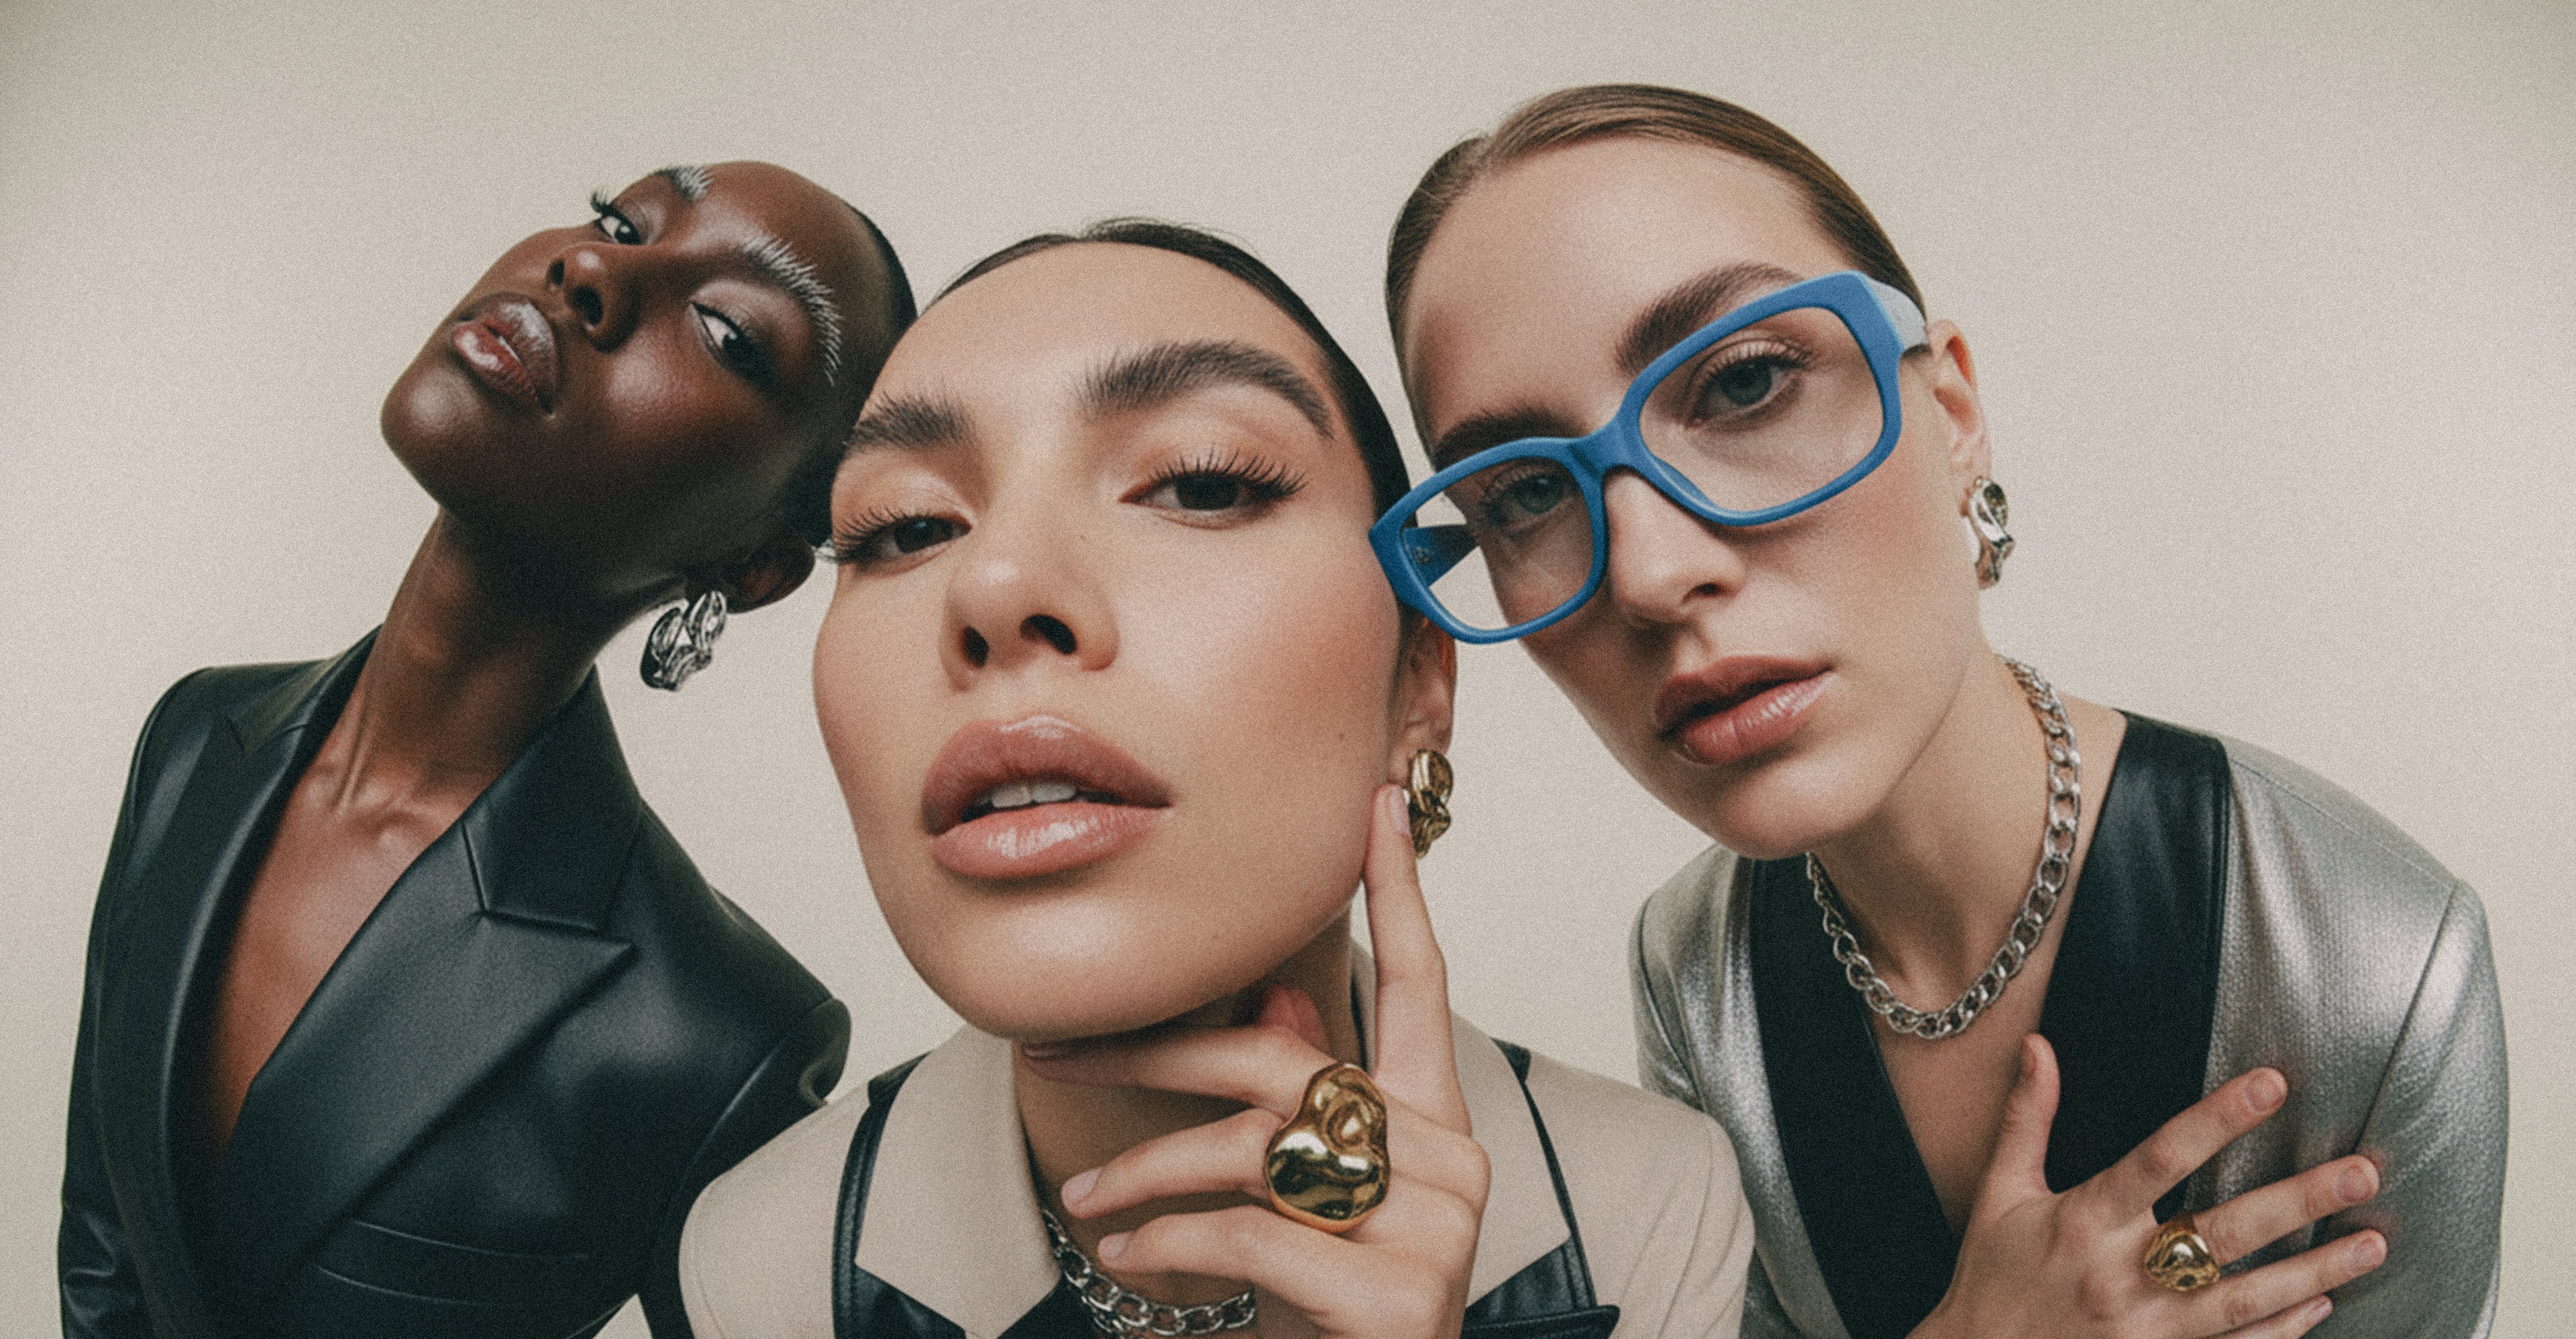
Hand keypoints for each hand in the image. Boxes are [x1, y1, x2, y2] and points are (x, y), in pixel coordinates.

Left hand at [1021, 784, 1488, 1337]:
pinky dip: (1165, 1239)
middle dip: (1152, 1054)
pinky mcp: (1399, 1295)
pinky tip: (1127, 1256)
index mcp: (1435, 1121)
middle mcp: (1451, 1157)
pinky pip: (1246, 1233)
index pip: (1422, 983)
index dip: (1398, 891)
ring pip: (1252, 1148)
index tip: (1376, 803)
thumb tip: (1276, 993)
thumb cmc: (1329, 1311)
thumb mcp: (1305, 1201)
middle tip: (1054, 1056)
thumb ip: (1296, 1102)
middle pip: (1281, 1059)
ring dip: (1141, 1168)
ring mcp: (1437, 1226)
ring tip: (1081, 1204)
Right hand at [1917, 1037, 2385, 1338]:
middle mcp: (2120, 1274)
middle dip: (2297, 1201)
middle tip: (2361, 1173)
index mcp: (2083, 1220)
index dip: (2216, 1119)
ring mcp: (2146, 1328)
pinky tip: (2324, 1304)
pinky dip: (2282, 1329)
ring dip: (2314, 1271)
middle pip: (2222, 1232)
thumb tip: (2038, 1045)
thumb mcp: (1998, 1193)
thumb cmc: (1990, 1276)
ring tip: (2373, 1244)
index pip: (2160, 1158)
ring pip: (2245, 1298)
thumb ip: (2027, 1117)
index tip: (2271, 1084)